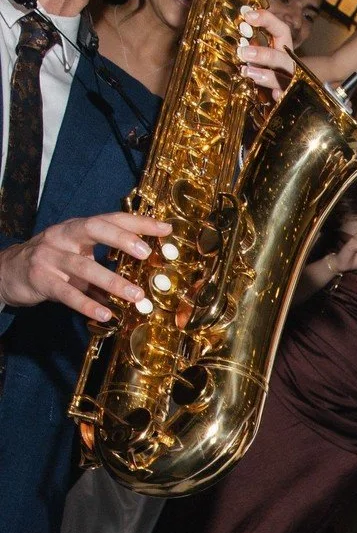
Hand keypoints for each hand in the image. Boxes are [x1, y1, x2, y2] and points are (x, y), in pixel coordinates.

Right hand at [0, 211, 169, 320]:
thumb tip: (147, 277)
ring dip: (112, 282)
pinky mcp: (40, 279)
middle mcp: (62, 236)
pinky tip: (105, 314)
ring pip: (83, 266)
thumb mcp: (78, 255)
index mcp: (76, 228)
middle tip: (146, 253)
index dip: (138, 222)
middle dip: (121, 239)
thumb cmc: (53, 263)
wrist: (7, 272)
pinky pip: (66, 293)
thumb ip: (107, 262)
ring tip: (136, 296)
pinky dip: (86, 304)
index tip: (165, 228)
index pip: (110, 219)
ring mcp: (49, 257)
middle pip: (94, 229)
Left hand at [238, 5, 294, 101]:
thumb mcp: (264, 53)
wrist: (294, 90)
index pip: (281, 30)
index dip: (267, 21)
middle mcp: (289, 64)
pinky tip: (275, 96)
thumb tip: (235, 29)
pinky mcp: (287, 97)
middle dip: (264, 54)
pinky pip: (286, 98)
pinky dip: (281, 96)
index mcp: (284, 49)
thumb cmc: (271, 68)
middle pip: (282, 58)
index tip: (247, 16)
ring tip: (247, 72)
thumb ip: (252, 44)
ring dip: (266, 75)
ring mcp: (289, 82)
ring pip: (283, 79)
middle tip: (243, 52)